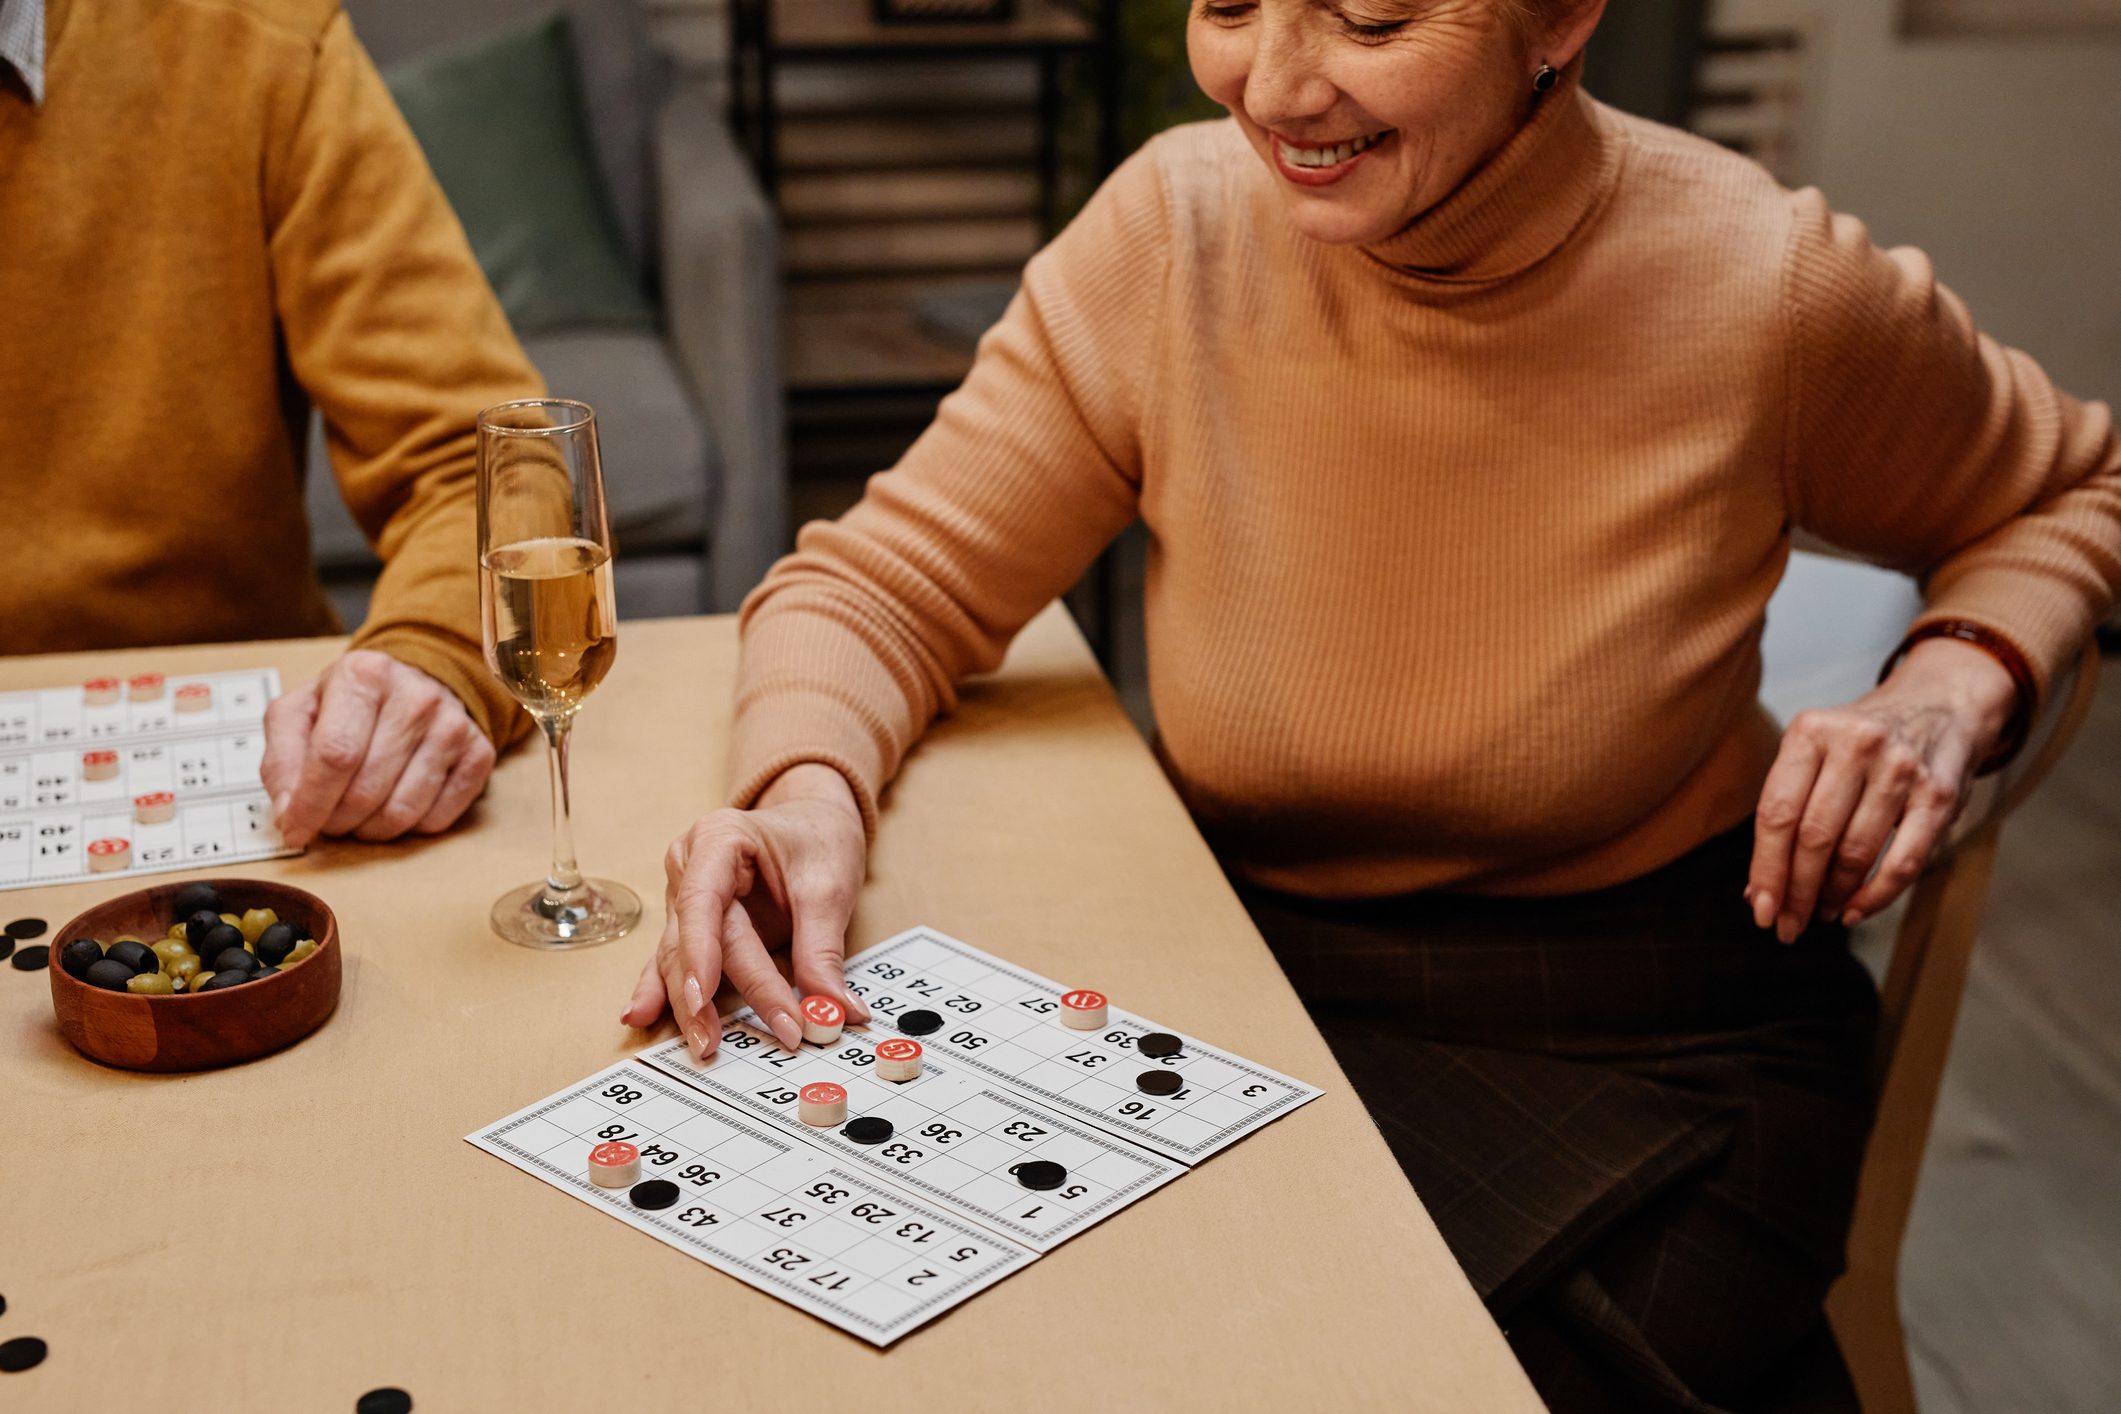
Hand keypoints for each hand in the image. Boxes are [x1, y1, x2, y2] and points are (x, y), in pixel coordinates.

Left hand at [261, 650, 495, 848]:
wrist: (416, 683)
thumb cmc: (351, 705)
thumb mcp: (300, 712)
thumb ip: (282, 759)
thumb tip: (289, 813)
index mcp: (364, 674)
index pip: (334, 755)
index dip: (310, 804)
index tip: (295, 830)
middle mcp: (415, 697)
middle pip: (366, 790)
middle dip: (337, 821)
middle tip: (328, 819)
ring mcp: (452, 726)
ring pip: (401, 812)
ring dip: (370, 829)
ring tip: (359, 814)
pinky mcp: (479, 754)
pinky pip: (437, 820)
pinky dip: (408, 827)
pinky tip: (395, 804)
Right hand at [622, 764, 870, 1059]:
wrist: (816, 820)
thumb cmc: (817, 839)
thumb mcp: (829, 887)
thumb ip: (823, 952)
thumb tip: (833, 1012)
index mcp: (719, 839)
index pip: (702, 901)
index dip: (700, 953)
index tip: (704, 996)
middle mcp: (690, 866)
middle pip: (692, 938)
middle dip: (704, 996)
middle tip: (715, 1041)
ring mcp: (685, 896)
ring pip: (678, 957)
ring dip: (687, 1005)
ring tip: (700, 1043)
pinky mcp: (693, 926)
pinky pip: (675, 962)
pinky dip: (663, 992)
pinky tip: (641, 1016)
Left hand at [1747, 638, 2017, 939]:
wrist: (1939, 703)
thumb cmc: (1860, 744)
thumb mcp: (1816, 755)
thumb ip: (1787, 811)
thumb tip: (1757, 889)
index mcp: (1810, 732)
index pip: (1776, 813)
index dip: (1766, 868)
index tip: (1760, 908)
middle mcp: (1855, 744)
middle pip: (1813, 836)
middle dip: (1797, 891)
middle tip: (1788, 925)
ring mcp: (1901, 768)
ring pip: (1856, 851)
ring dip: (1833, 894)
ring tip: (1820, 914)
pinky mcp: (1939, 794)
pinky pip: (1904, 860)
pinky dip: (1876, 895)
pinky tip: (1855, 910)